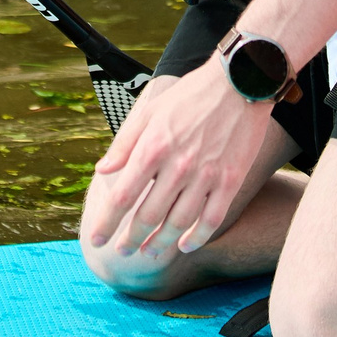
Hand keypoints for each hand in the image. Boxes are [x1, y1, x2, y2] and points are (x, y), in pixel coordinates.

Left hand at [82, 60, 276, 259]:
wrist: (240, 82)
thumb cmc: (191, 95)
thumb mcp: (150, 111)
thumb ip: (124, 144)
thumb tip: (102, 171)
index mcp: (153, 148)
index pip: (123, 197)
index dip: (107, 223)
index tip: (97, 239)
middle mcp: (178, 166)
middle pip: (148, 216)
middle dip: (130, 239)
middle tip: (122, 252)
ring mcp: (207, 176)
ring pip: (178, 224)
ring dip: (160, 244)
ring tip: (149, 253)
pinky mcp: (231, 180)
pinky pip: (212, 219)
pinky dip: (197, 238)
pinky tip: (184, 246)